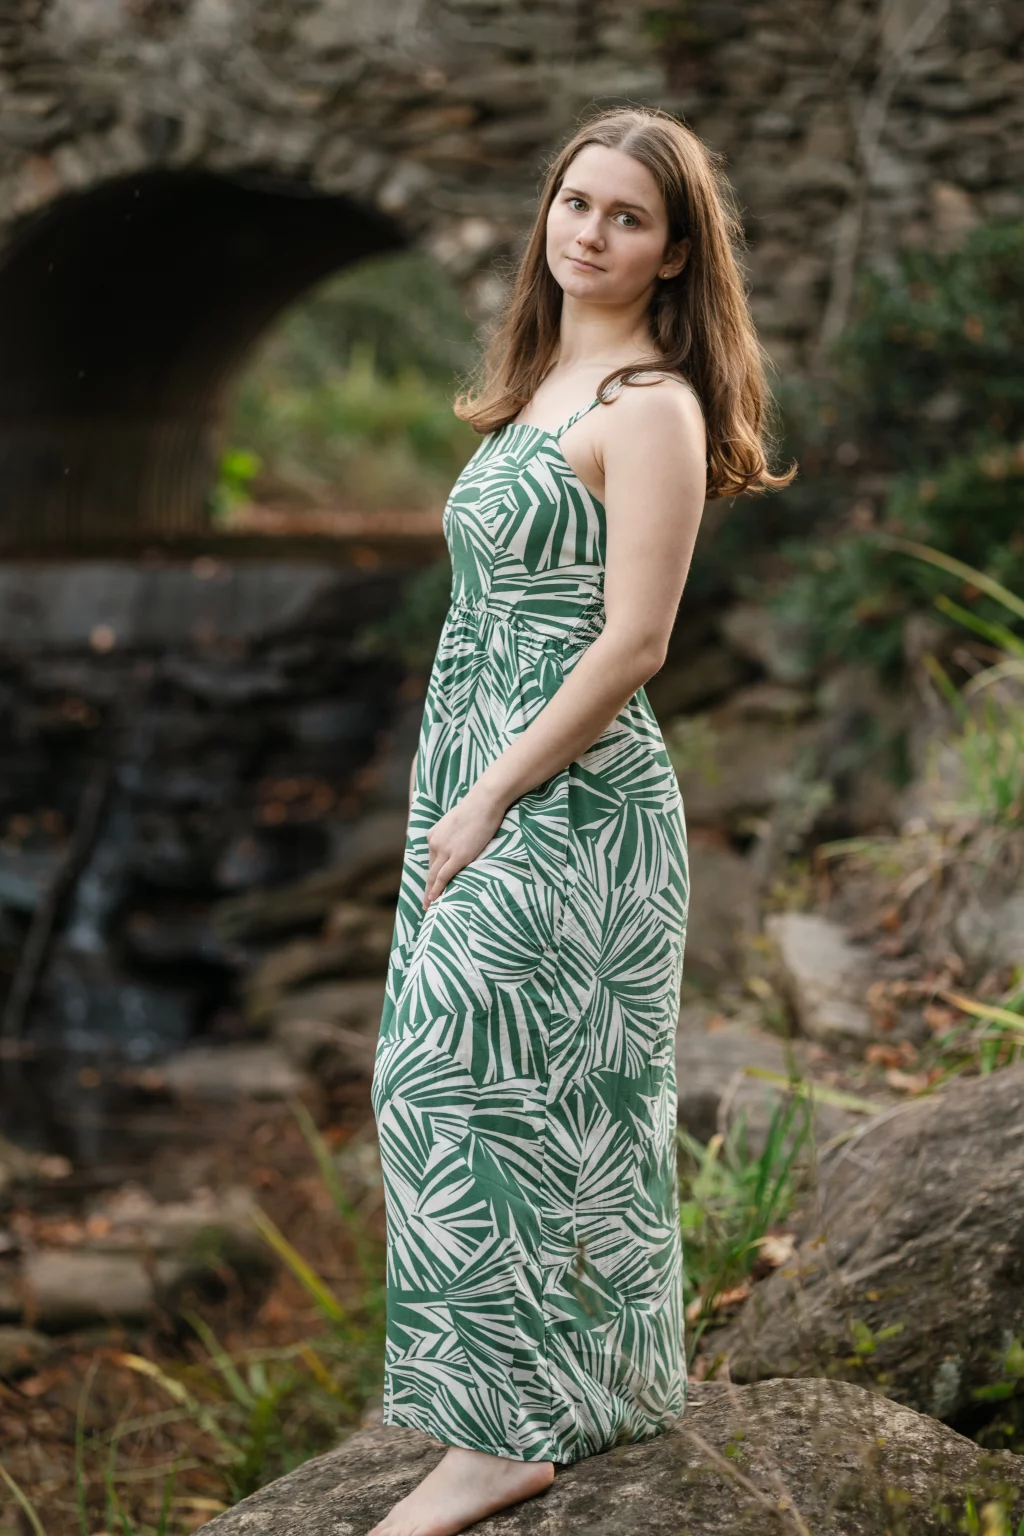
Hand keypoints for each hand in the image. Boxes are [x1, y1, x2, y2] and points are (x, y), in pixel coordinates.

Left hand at [422, 784, 506, 909]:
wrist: (484, 802)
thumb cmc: (476, 808)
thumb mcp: (457, 820)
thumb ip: (454, 833)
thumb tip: (461, 840)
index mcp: (434, 834)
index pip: (432, 859)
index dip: (431, 874)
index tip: (430, 886)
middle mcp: (435, 843)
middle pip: (430, 870)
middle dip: (427, 888)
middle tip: (425, 903)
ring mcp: (445, 850)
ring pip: (433, 876)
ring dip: (430, 893)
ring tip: (429, 907)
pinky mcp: (458, 857)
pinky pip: (443, 877)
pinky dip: (437, 890)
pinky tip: (434, 900)